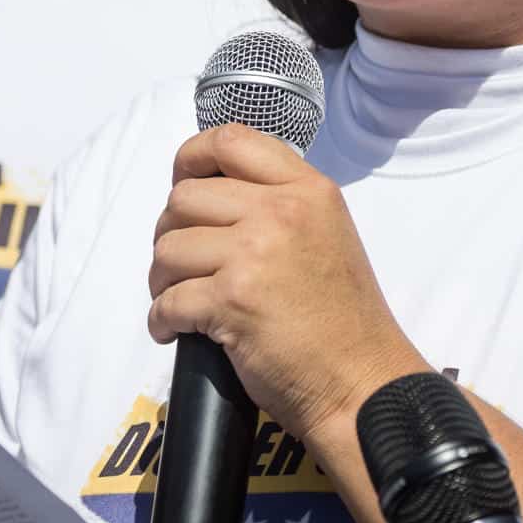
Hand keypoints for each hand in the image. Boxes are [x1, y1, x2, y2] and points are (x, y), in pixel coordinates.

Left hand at [148, 123, 426, 445]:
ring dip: (162, 279)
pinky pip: (167, 300)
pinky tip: (174, 330)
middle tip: (184, 264)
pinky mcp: (231, 302)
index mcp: (308, 190)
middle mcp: (281, 212)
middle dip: (172, 233)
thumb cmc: (344, 319)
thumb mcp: (327, 234)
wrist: (361, 382)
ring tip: (180, 299)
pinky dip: (161, 320)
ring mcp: (254, 255)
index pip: (231, 140)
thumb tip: (210, 195)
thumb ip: (279, 205)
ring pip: (167, 248)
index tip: (182, 182)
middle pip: (184, 197)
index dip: (191, 157)